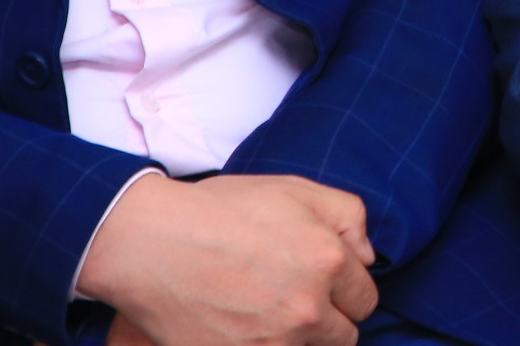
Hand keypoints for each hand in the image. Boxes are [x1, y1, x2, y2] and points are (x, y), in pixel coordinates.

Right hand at [77, 173, 377, 345]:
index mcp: (327, 262)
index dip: (345, 289)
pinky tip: (248, 329)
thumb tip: (368, 257)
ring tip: (270, 314)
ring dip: (299, 339)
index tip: (322, 283)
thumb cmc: (222, 211)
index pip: (365, 298)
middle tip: (296, 301)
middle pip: (344, 336)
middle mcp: (306, 310)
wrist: (151, 243)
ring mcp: (271, 343)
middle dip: (328, 319)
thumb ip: (349, 217)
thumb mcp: (295, 190)